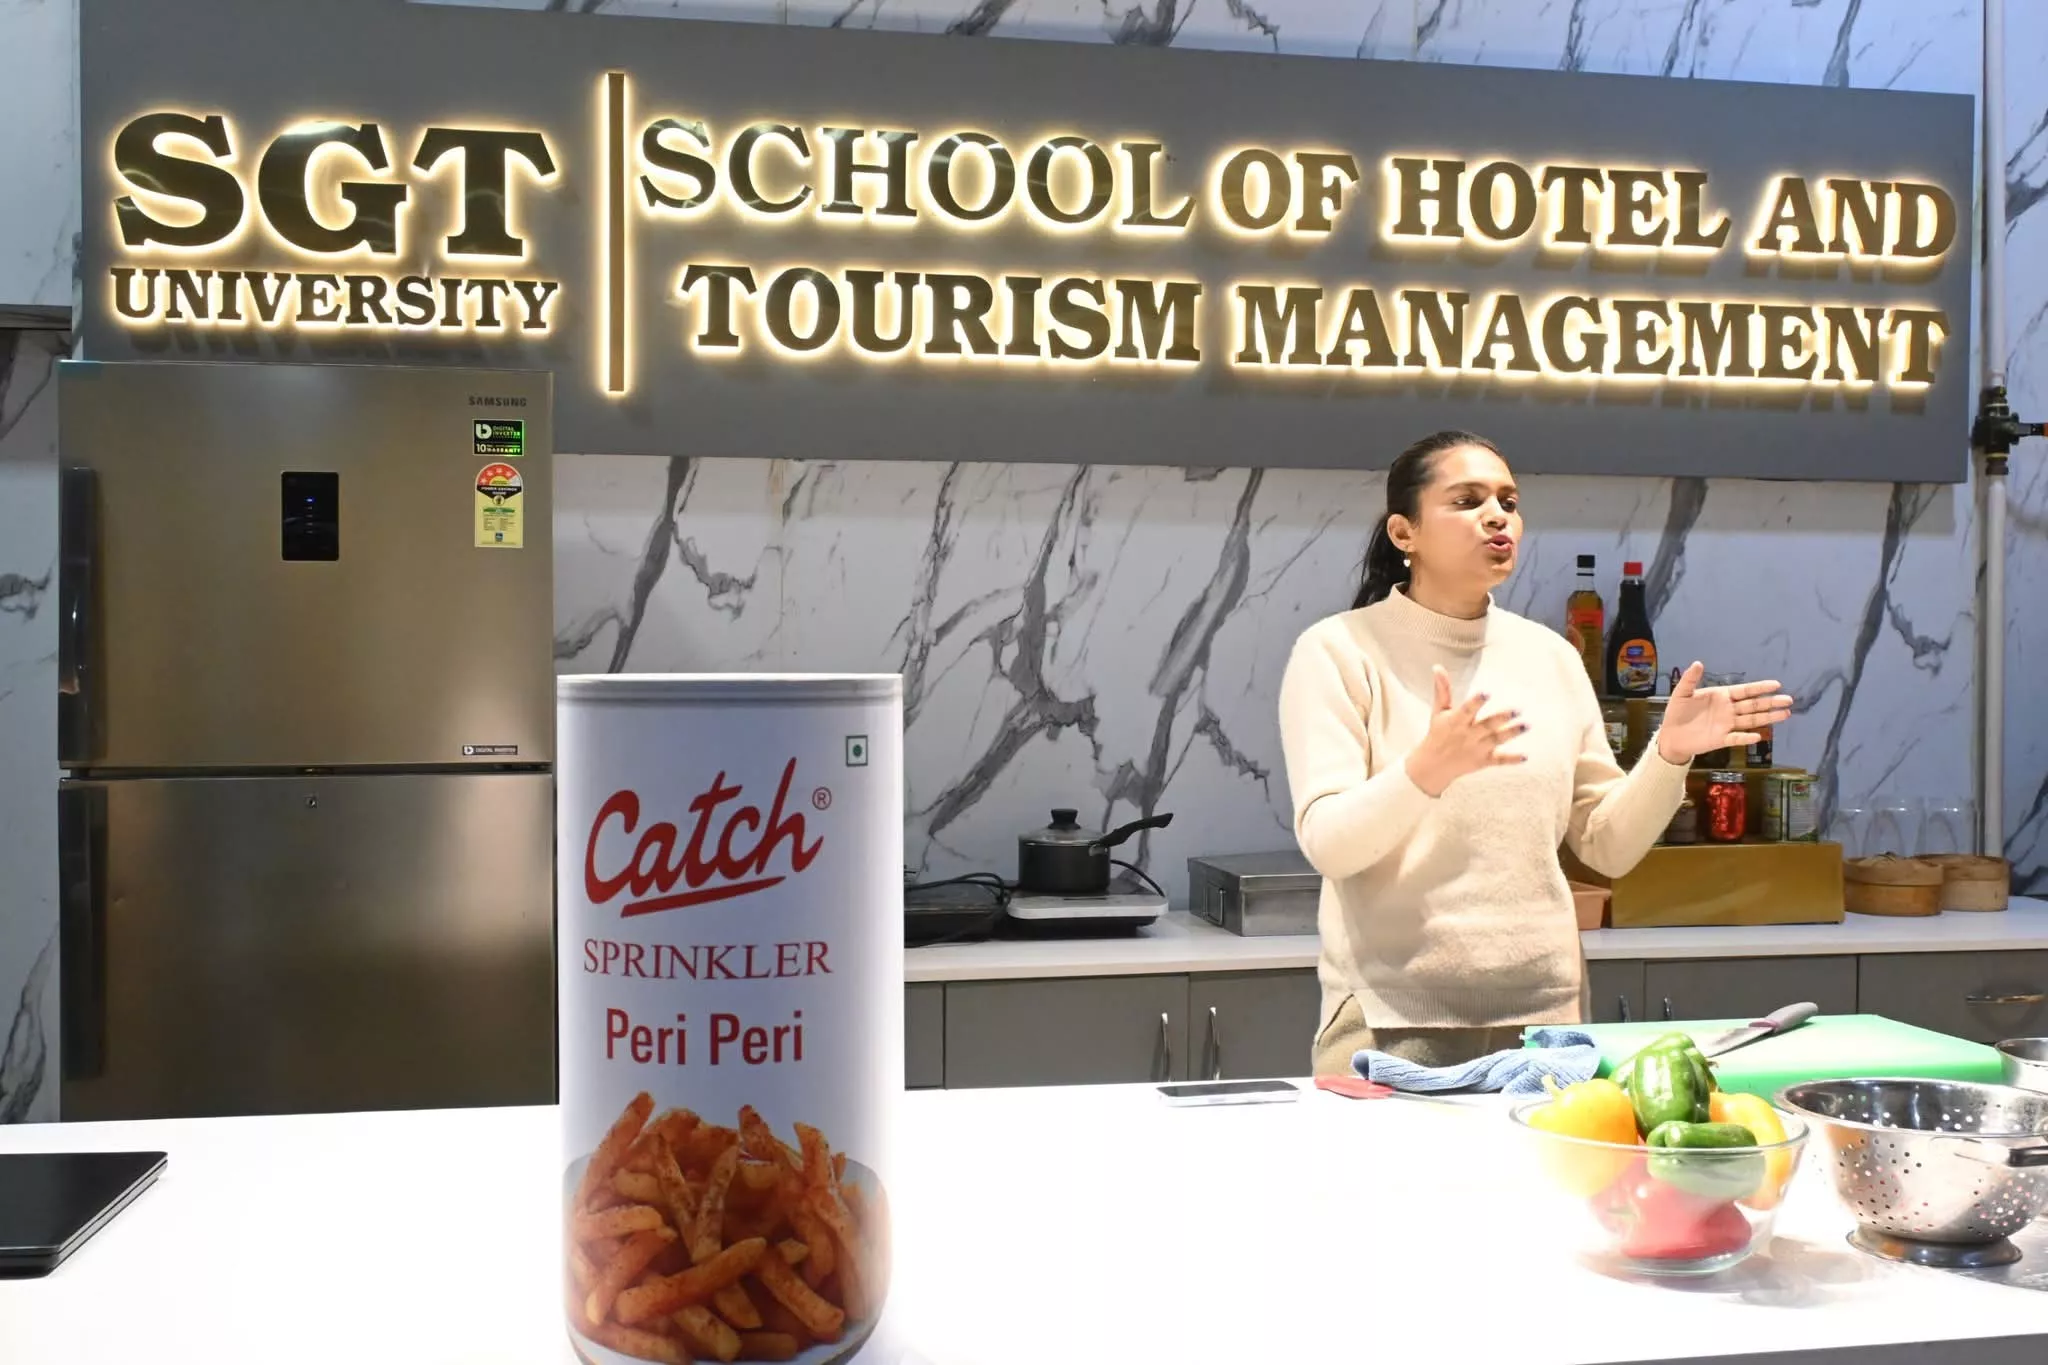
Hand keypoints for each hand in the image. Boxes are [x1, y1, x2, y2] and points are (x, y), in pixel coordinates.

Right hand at [1404, 665, 1527, 796]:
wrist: (1433, 766)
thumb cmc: (1437, 733)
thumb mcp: (1438, 711)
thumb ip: (1442, 689)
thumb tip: (1438, 667)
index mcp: (1456, 721)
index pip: (1467, 710)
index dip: (1476, 702)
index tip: (1486, 693)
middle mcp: (1468, 735)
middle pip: (1487, 725)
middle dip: (1502, 718)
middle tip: (1517, 709)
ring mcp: (1477, 749)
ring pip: (1496, 740)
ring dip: (1512, 733)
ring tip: (1526, 725)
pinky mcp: (1483, 761)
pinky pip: (1499, 760)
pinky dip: (1512, 759)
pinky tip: (1525, 756)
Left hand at [1655, 662, 1794, 764]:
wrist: (1671, 734)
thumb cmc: (1678, 712)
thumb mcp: (1682, 693)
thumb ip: (1690, 679)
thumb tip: (1697, 663)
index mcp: (1722, 696)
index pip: (1745, 691)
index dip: (1760, 688)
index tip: (1776, 685)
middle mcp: (1729, 710)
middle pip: (1754, 705)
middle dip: (1771, 702)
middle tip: (1788, 700)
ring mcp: (1727, 725)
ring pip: (1751, 720)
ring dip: (1768, 718)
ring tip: (1786, 714)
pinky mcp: (1721, 739)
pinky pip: (1736, 738)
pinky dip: (1746, 737)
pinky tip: (1757, 736)